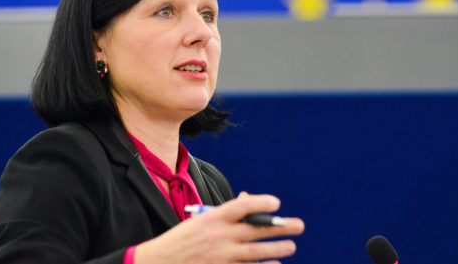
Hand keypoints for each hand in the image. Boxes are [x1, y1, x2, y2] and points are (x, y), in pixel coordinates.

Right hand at [133, 192, 304, 263]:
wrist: (159, 263)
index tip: (276, 202)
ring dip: (277, 249)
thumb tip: (249, 199)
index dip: (261, 202)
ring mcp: (220, 257)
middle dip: (280, 227)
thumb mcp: (200, 221)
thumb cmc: (182, 240)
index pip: (241, 206)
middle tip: (298, 226)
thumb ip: (225, 213)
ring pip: (256, 253)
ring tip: (291, 246)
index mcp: (212, 218)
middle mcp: (218, 237)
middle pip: (256, 230)